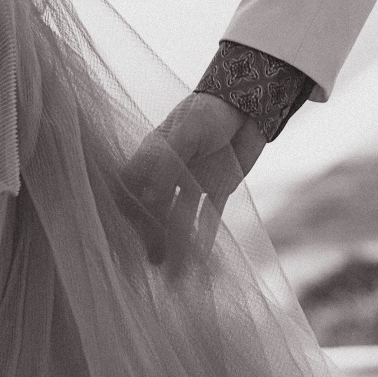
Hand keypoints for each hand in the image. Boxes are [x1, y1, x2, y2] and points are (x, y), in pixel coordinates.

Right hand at [118, 92, 265, 265]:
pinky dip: (205, 238)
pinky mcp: (217, 188)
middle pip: (154, 209)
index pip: (130, 187)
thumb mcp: (186, 133)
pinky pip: (208, 217)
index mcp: (153, 155)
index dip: (127, 207)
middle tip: (154, 261)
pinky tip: (202, 261)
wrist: (250, 103)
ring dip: (178, 245)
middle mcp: (169, 172)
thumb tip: (150, 200)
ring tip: (177, 273)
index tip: (131, 227)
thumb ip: (167, 164)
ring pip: (181, 219)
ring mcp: (193, 181)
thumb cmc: (210, 110)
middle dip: (153, 236)